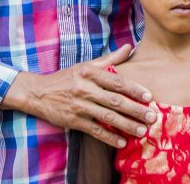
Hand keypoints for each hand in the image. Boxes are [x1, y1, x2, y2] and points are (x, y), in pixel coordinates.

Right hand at [0, 44, 155, 147]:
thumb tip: (129, 47)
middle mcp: (84, 88)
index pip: (116, 81)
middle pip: (115, 100)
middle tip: (151, 117)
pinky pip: (94, 130)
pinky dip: (109, 137)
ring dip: (126, 125)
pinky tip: (122, 141)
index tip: (148, 97)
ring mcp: (78, 105)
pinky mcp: (73, 120)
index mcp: (89, 72)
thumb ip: (109, 59)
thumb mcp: (86, 65)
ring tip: (142, 130)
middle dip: (135, 110)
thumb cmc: (66, 77)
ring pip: (107, 117)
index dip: (134, 89)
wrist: (38, 93)